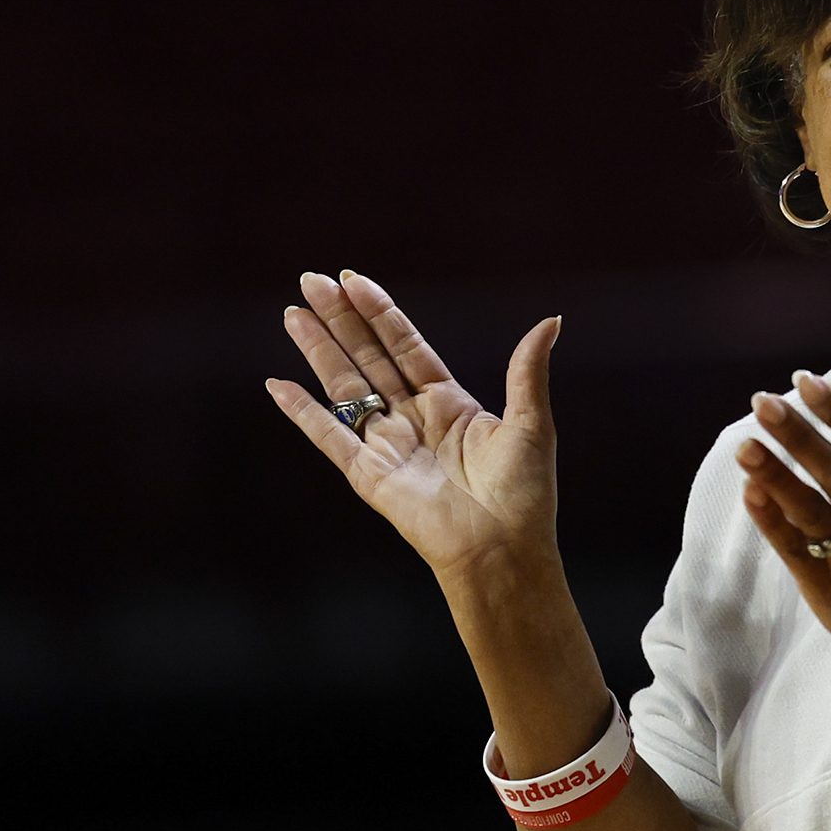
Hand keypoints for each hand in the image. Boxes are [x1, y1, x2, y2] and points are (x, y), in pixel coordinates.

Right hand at [266, 271, 562, 584]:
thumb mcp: (531, 423)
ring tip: (293, 313)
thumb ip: (528, 370)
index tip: (354, 279)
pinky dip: (303, 413)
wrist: (503, 550)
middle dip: (341, 319)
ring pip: (345, 387)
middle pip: (368, 358)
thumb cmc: (524, 494)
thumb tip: (552, 320)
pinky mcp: (368, 476)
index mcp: (450, 404)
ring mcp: (387, 446)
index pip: (406, 346)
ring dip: (318, 350)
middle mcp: (413, 420)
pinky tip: (278, 386)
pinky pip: (330, 438)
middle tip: (312, 280)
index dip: (380, 313)